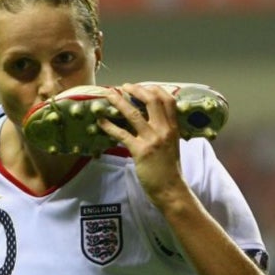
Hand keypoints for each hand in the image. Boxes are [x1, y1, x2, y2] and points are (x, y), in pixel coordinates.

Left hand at [99, 83, 185, 205]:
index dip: (154, 89)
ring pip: (133, 114)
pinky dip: (109, 126)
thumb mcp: (172, 144)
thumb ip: (165, 130)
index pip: (168, 100)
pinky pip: (122, 134)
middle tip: (124, 86)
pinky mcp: (140, 151)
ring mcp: (152, 140)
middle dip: (136, 89)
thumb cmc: (170, 169)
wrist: (171, 189)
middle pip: (151, 100)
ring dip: (119, 102)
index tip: (142, 86)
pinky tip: (101, 121)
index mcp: (173, 127)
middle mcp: (164, 130)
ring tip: (109, 95)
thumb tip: (151, 119)